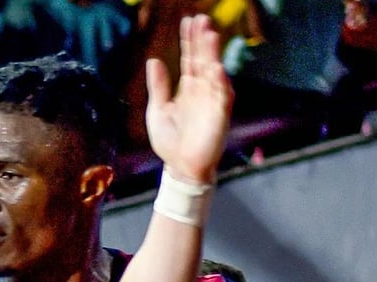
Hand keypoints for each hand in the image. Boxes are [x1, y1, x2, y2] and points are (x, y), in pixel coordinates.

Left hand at [144, 14, 232, 183]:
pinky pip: (222, 96)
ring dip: (213, 53)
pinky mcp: (219, 116)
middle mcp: (202, 91)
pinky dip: (220, 82)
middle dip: (202, 40)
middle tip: (202, 19)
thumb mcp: (157, 109)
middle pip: (203, 59)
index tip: (188, 21)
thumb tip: (153, 60)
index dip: (189, 40)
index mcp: (188, 88)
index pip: (190, 58)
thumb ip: (158, 86)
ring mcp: (212, 102)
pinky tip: (217, 67)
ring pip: (214, 72)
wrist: (180, 167)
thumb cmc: (170, 141)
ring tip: (210, 34)